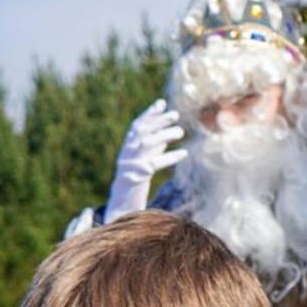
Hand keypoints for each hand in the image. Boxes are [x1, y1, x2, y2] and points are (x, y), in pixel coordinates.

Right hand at [105, 99, 186, 222]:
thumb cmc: (138, 180)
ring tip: (180, 131)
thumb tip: (170, 131)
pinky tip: (184, 153)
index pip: (137, 125)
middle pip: (140, 131)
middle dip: (157, 120)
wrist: (122, 203)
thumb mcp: (146, 160)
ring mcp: (129, 164)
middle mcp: (126, 153)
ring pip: (145, 144)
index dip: (149, 113)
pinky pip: (154, 164)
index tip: (162, 103)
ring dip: (163, 135)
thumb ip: (155, 146)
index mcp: (127, 147)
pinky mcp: (135, 177)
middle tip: (176, 115)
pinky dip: (169, 157)